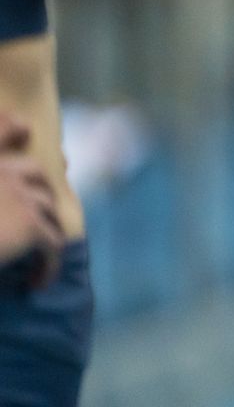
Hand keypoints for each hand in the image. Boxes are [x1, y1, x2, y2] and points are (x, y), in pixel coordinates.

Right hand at [0, 111, 62, 288]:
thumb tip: (17, 142)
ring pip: (47, 211)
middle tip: (36, 224)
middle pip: (35, 174)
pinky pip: (53, 242)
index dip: (15, 129)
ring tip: (34, 260)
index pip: (4, 127)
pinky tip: (37, 281)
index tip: (24, 133)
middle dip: (39, 195)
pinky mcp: (31, 224)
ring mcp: (18, 194)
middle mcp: (1, 170)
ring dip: (43, 234)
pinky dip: (50, 264)